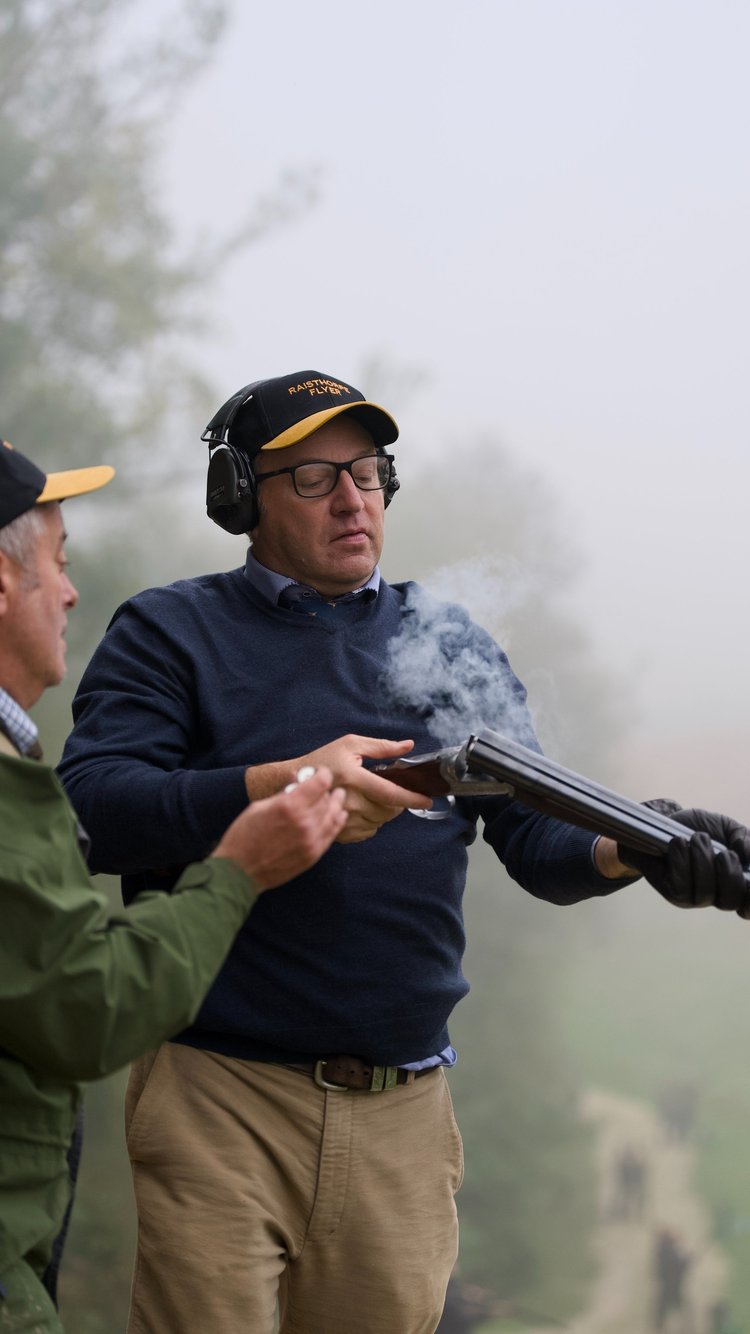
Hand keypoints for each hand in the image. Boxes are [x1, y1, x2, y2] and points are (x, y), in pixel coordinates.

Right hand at [213, 767, 346, 889]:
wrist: (240, 872)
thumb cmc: (243, 837)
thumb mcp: (259, 807)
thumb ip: (283, 793)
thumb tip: (297, 778)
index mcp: (289, 806)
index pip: (320, 783)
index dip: (322, 774)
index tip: (320, 773)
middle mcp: (304, 822)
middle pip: (327, 799)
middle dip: (325, 790)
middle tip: (323, 787)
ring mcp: (311, 841)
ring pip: (333, 816)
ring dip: (336, 804)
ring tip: (338, 797)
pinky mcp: (313, 855)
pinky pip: (332, 834)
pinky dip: (337, 822)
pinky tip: (339, 815)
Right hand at [300, 735, 432, 842]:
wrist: (294, 782)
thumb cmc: (323, 760)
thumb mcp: (351, 744)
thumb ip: (381, 746)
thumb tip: (408, 745)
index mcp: (354, 777)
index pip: (389, 793)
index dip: (411, 798)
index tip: (427, 801)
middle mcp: (349, 800)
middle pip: (388, 811)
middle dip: (397, 803)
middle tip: (389, 791)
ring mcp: (343, 818)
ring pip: (380, 822)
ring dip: (384, 812)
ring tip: (372, 798)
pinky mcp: (339, 831)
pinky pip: (368, 831)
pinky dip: (372, 822)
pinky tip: (362, 810)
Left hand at [618, 799, 749, 914]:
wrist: (660, 821)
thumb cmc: (699, 827)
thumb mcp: (727, 828)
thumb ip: (745, 839)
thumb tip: (749, 855)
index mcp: (734, 883)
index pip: (748, 906)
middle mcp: (715, 895)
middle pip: (730, 901)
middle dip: (729, 872)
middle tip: (723, 853)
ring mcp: (692, 897)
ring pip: (705, 891)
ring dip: (703, 857)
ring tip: (698, 838)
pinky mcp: (671, 891)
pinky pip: (681, 884)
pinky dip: (682, 857)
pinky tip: (679, 843)